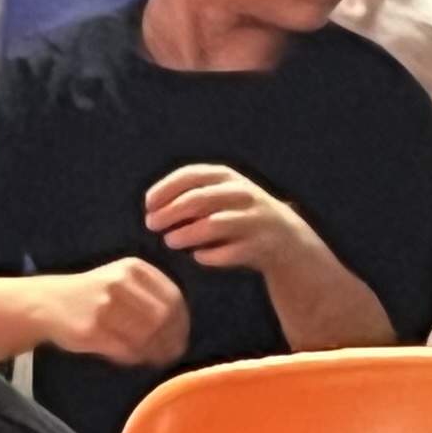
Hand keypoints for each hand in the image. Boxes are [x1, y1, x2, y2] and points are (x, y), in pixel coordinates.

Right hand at [47, 256, 190, 364]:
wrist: (47, 302)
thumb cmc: (90, 295)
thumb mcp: (121, 280)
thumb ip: (149, 295)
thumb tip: (180, 330)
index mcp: (133, 268)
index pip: (173, 297)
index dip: (182, 322)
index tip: (182, 338)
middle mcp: (121, 283)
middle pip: (163, 317)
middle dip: (172, 340)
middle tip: (171, 354)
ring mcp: (105, 305)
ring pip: (147, 335)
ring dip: (154, 351)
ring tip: (153, 359)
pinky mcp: (92, 329)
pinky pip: (126, 349)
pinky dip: (135, 358)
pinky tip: (134, 359)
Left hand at [144, 165, 325, 280]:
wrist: (284, 237)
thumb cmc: (237, 214)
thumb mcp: (218, 194)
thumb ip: (188, 196)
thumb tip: (151, 210)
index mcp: (227, 176)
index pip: (190, 175)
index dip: (165, 189)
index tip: (148, 205)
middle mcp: (241, 194)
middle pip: (197, 200)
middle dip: (170, 212)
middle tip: (151, 225)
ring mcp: (252, 220)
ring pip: (212, 226)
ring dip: (186, 235)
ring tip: (170, 241)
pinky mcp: (258, 246)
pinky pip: (226, 253)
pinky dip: (208, 255)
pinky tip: (199, 256)